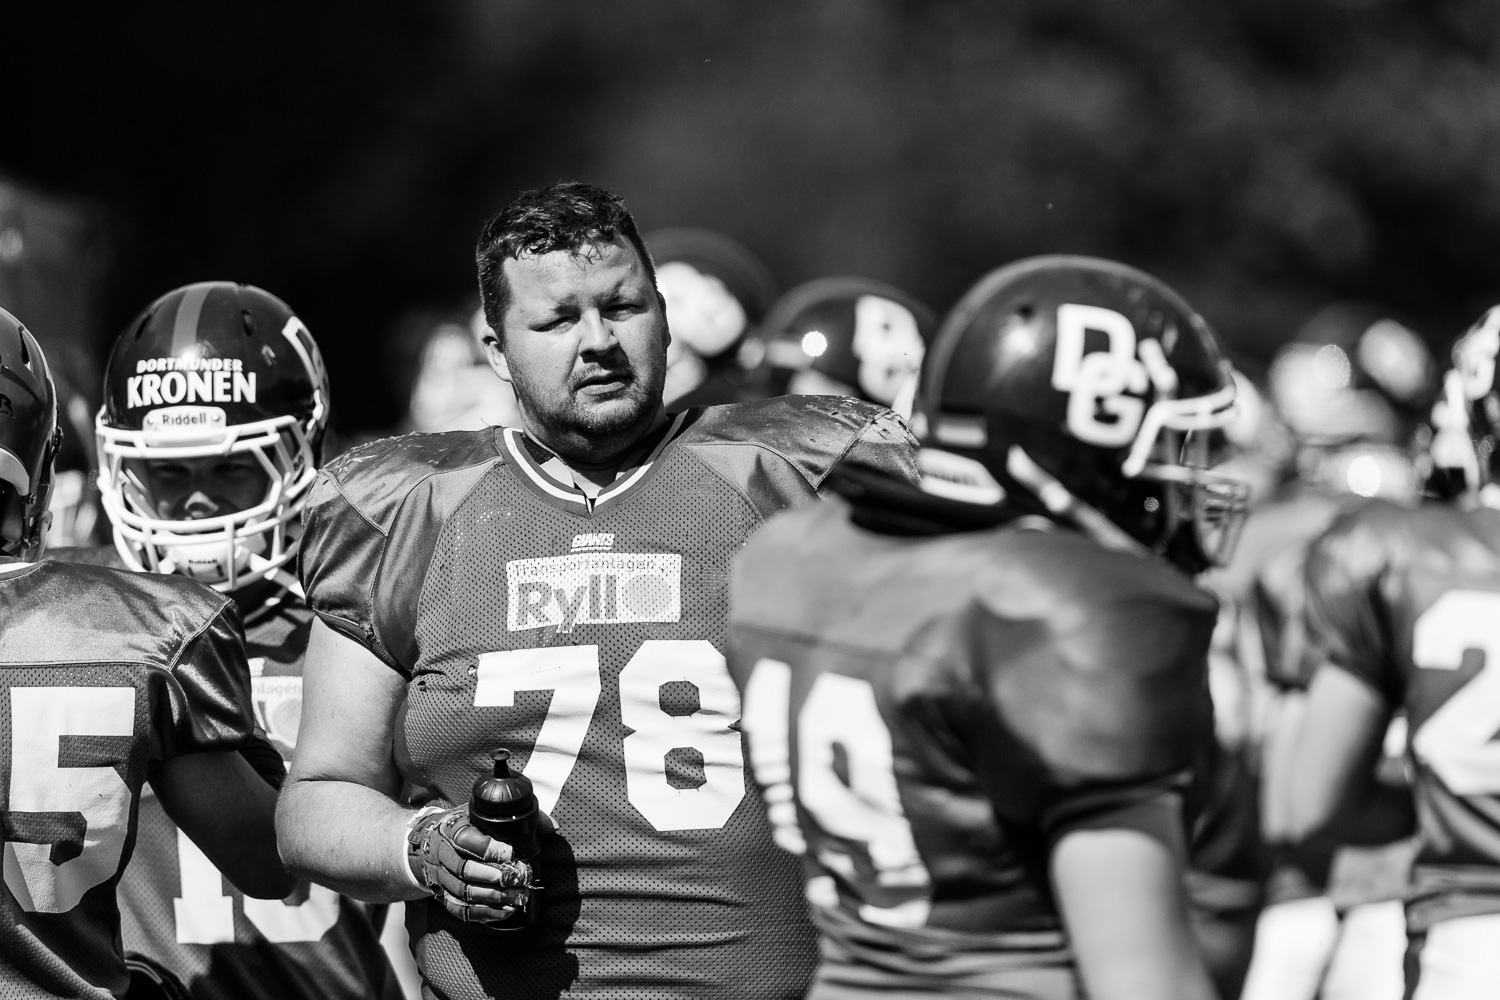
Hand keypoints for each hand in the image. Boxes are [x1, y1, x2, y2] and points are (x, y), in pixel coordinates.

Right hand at [406, 805, 535, 925]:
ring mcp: (441, 878)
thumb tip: (552, 828)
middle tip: (519, 878)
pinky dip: (485, 913)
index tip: (510, 853)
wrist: (429, 843)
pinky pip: (462, 910)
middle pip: (464, 869)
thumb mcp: (484, 813)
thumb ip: (518, 818)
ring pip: (464, 892)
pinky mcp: (444, 896)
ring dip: (494, 897)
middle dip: (495, 876)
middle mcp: (443, 854)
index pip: (465, 839)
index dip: (487, 848)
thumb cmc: (467, 826)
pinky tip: (506, 910)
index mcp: (452, 829)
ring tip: (519, 896)